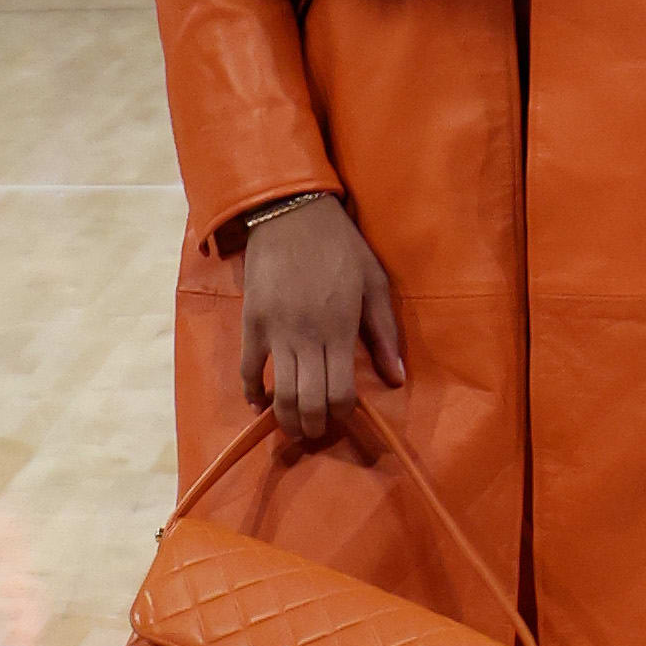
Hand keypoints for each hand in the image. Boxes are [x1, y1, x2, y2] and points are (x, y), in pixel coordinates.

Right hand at [241, 195, 404, 442]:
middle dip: (313, 426)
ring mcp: (275, 332)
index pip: (340, 392)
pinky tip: (259, 405)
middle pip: (307, 401)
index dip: (342, 414)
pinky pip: (248, 368)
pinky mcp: (252, 322)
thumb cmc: (340, 246)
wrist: (290, 212)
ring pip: (278, 392)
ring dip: (285, 418)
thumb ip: (385, 334)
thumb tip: (396, 379)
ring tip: (293, 428)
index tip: (344, 417)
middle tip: (316, 433)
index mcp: (340, 329)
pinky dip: (251, 392)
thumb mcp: (373, 283)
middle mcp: (306, 337)